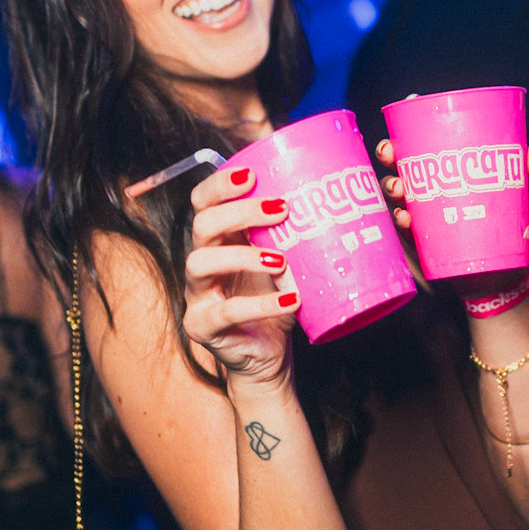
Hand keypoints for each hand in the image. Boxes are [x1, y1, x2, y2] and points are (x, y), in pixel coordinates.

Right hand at [184, 163, 298, 386]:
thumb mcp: (286, 263)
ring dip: (243, 256)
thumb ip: (292, 238)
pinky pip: (225, 312)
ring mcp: (197, 294)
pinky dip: (260, 304)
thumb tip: (331, 202)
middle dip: (239, 212)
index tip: (252, 174)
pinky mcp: (202, 325)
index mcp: (219, 240)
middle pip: (202, 225)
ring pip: (201, 262)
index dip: (220, 185)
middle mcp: (201, 261)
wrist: (269, 354)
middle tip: (280, 210)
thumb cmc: (276, 301)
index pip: (204, 202)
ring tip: (281, 260)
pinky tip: (290, 300)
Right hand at [375, 136, 528, 299]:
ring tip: (399, 187)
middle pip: (401, 163)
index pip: (424, 140)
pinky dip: (402, 221)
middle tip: (390, 152)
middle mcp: (430, 187)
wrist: (502, 274)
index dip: (411, 122)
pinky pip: (405, 228)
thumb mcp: (521, 196)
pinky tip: (404, 216)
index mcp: (448, 169)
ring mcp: (423, 213)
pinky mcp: (423, 240)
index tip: (408, 102)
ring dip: (391, 185)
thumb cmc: (508, 226)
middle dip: (389, 152)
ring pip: (397, 193)